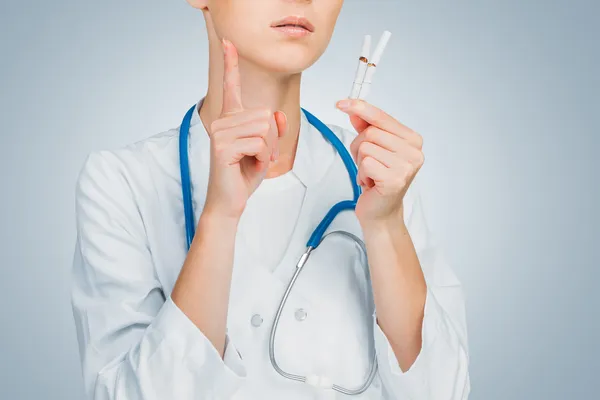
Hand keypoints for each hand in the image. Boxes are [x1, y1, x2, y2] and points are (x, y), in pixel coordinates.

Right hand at [204, 39, 286, 219]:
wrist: (230, 201)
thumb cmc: (244, 174)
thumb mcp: (265, 150)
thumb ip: (273, 130)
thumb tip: (278, 115)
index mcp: (231, 119)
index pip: (232, 87)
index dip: (232, 64)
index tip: (229, 42)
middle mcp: (222, 121)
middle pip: (264, 115)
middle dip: (272, 139)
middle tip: (261, 156)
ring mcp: (220, 132)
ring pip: (264, 128)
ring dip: (268, 149)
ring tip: (255, 161)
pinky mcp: (222, 146)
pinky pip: (259, 143)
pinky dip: (263, 157)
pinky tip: (250, 166)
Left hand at [335, 99, 423, 226]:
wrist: (381, 211)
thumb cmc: (378, 179)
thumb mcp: (372, 148)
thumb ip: (365, 127)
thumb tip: (353, 110)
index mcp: (412, 139)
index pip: (381, 116)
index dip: (360, 108)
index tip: (341, 103)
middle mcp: (414, 151)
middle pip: (370, 132)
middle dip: (359, 147)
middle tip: (367, 164)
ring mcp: (407, 166)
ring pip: (366, 147)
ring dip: (360, 162)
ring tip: (371, 174)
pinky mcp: (395, 179)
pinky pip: (365, 164)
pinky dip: (362, 174)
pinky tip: (371, 183)